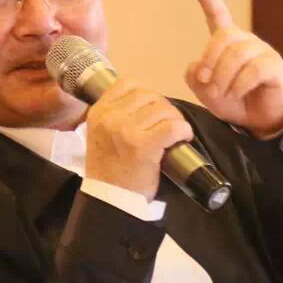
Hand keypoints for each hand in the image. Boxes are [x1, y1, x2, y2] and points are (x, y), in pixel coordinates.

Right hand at [85, 79, 193, 199]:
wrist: (109, 199)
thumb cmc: (109, 167)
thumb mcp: (100, 133)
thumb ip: (114, 114)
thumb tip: (144, 100)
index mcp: (99, 111)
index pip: (127, 83)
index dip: (145, 94)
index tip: (150, 110)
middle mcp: (110, 117)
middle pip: (149, 95)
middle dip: (163, 108)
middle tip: (168, 124)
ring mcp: (126, 130)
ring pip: (163, 109)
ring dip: (175, 119)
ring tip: (176, 133)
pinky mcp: (143, 146)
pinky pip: (172, 126)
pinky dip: (183, 130)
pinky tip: (183, 138)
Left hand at [185, 0, 282, 138]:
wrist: (257, 122)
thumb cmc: (233, 102)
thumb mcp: (206, 92)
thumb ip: (195, 78)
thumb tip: (197, 67)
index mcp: (228, 44)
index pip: (218, 15)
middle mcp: (245, 42)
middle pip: (224, 36)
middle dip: (209, 59)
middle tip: (204, 81)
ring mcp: (262, 52)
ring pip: (237, 54)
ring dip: (222, 76)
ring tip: (219, 92)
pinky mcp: (275, 66)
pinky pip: (254, 69)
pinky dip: (239, 84)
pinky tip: (236, 94)